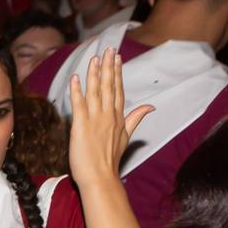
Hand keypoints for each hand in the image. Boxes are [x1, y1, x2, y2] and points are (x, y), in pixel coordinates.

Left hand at [66, 49, 152, 183]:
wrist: (100, 178)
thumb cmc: (110, 160)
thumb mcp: (126, 137)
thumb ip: (136, 119)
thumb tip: (151, 106)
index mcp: (118, 118)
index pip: (118, 90)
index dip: (117, 73)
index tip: (117, 57)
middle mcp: (108, 116)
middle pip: (109, 87)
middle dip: (108, 67)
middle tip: (109, 49)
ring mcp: (95, 120)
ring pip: (96, 92)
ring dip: (95, 74)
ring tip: (95, 58)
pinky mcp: (81, 126)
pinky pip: (79, 105)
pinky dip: (77, 91)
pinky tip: (76, 79)